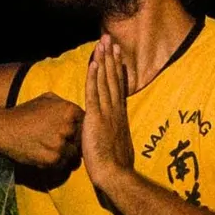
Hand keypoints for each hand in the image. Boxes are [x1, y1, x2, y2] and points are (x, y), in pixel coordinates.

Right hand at [5, 93, 81, 179]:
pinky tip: (47, 156)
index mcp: (69, 110)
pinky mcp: (53, 159)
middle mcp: (68, 127)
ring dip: (68, 155)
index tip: (73, 132)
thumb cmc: (25, 113)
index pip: (86, 122)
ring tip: (55, 152)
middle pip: (83, 140)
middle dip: (75, 143)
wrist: (5, 129)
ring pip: (75, 155)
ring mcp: (61, 144)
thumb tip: (76, 109)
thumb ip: (64, 103)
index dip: (80, 128)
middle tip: (64, 144)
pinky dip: (57, 163)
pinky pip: (63, 165)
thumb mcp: (46, 99)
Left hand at [79, 39, 136, 185]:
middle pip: (113, 78)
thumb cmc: (116, 166)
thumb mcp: (117, 146)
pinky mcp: (97, 116)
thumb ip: (114, 135)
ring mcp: (107, 112)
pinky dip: (94, 76)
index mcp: (120, 116)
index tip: (118, 56)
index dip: (118, 70)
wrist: (115, 174)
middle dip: (111, 58)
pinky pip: (94, 92)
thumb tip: (113, 135)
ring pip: (105, 80)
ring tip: (103, 43)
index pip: (119, 88)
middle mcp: (116, 110)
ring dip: (103, 60)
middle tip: (110, 40)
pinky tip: (94, 62)